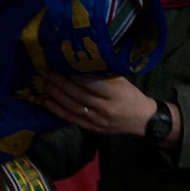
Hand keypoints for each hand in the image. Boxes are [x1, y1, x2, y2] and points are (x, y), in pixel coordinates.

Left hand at [43, 72, 158, 136]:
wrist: (142, 120)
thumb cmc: (131, 96)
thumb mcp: (123, 82)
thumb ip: (105, 74)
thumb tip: (83, 62)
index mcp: (117, 94)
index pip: (94, 85)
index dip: (77, 76)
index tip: (65, 66)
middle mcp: (106, 108)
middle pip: (80, 95)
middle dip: (62, 84)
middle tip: (50, 73)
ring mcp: (98, 120)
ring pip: (73, 107)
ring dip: (58, 96)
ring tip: (47, 85)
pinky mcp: (92, 128)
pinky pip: (72, 119)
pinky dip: (58, 111)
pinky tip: (47, 102)